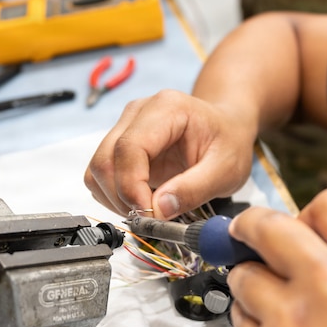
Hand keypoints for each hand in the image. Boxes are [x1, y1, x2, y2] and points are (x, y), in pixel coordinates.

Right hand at [84, 89, 257, 217]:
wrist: (227, 127)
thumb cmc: (228, 141)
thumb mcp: (225, 170)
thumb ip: (193, 190)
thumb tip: (158, 210)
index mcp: (166, 108)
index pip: (129, 147)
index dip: (131, 186)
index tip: (147, 213)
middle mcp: (138, 112)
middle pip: (106, 159)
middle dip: (122, 197)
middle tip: (149, 218)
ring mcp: (125, 127)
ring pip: (98, 169)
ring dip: (115, 199)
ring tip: (148, 209)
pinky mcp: (120, 144)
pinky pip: (101, 174)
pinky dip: (114, 195)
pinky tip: (141, 201)